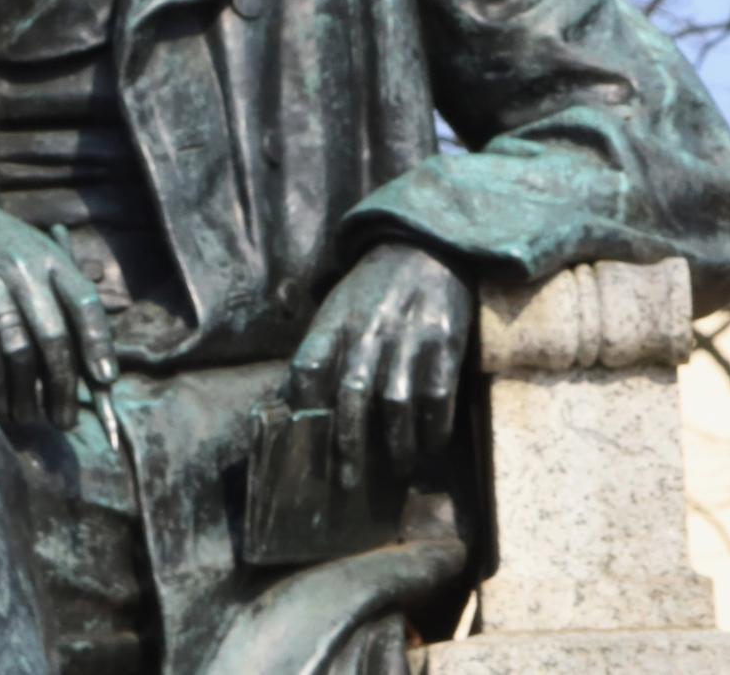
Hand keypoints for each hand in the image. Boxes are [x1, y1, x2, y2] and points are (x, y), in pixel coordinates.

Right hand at [0, 192, 116, 430]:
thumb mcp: (37, 254)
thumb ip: (63, 300)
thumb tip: (90, 370)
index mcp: (50, 259)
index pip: (84, 302)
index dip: (98, 344)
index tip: (106, 381)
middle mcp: (22, 272)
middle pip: (54, 338)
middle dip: (63, 387)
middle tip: (65, 420)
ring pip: (18, 354)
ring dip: (27, 395)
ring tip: (30, 417)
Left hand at [287, 242, 472, 486]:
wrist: (426, 248)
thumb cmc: (371, 291)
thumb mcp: (334, 310)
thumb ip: (316, 352)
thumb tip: (285, 402)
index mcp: (333, 322)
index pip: (307, 366)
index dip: (300, 405)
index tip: (296, 441)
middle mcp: (368, 332)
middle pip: (352, 394)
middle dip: (347, 443)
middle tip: (346, 481)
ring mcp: (408, 338)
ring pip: (397, 403)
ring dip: (395, 443)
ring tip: (394, 469)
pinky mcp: (445, 343)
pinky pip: (438, 396)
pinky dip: (433, 427)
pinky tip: (429, 446)